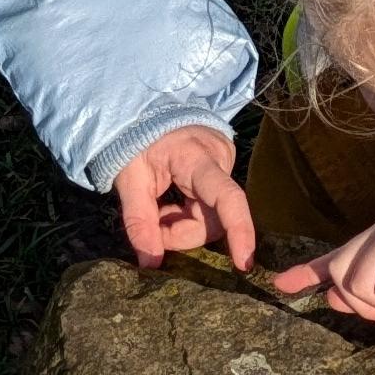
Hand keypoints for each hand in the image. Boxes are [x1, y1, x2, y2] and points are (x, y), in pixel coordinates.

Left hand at [110, 125, 256, 270]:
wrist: (148, 111)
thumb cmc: (137, 141)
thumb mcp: (129, 179)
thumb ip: (139, 221)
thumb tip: (151, 264)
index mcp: (197, 159)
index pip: (227, 197)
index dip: (239, 231)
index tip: (244, 263)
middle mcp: (220, 162)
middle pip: (212, 219)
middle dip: (180, 233)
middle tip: (152, 227)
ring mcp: (225, 167)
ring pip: (210, 219)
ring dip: (181, 225)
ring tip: (159, 211)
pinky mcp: (222, 174)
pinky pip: (208, 210)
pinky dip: (186, 216)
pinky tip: (170, 205)